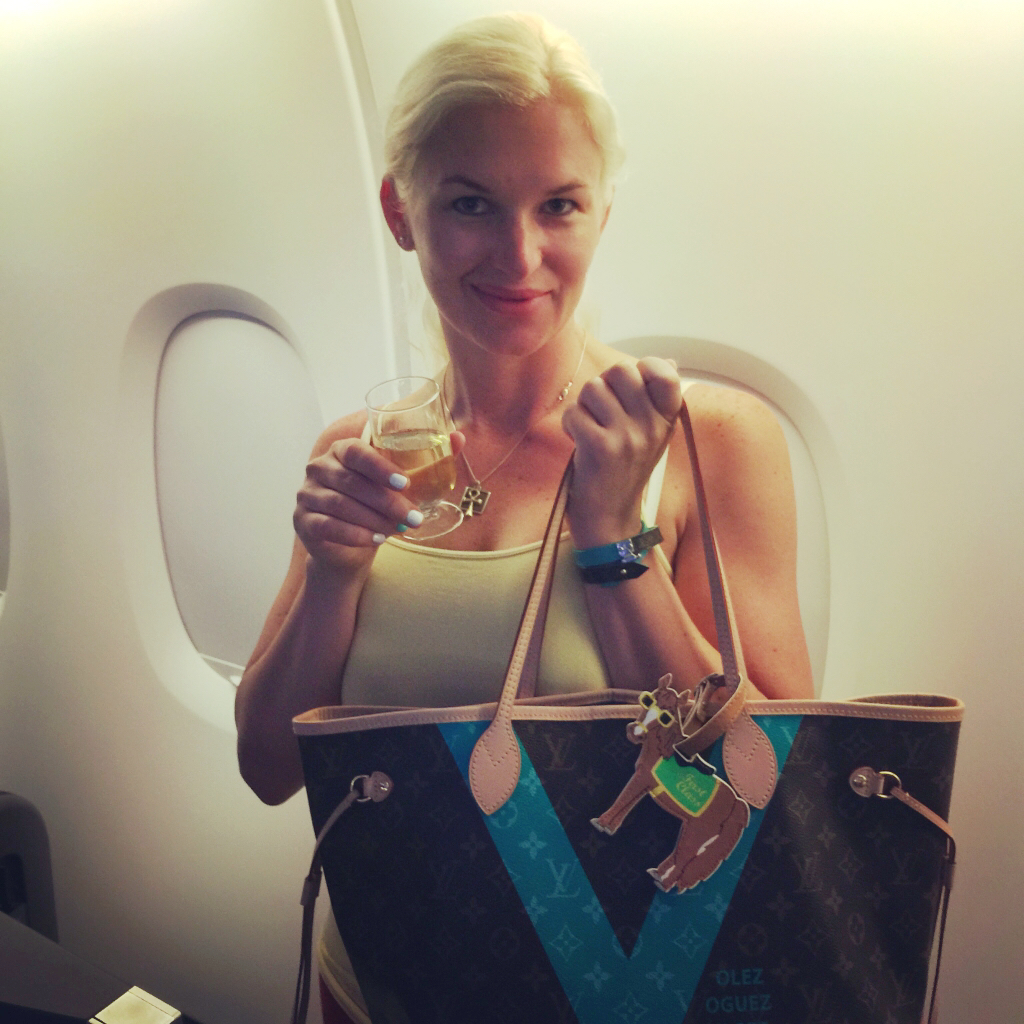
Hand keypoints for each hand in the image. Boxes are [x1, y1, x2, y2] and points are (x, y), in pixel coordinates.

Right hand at [294, 431, 464, 570]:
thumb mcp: (399, 486)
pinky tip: (376, 539)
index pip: (356, 452)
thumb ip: (428, 460)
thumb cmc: (376, 507)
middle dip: (387, 502)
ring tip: (399, 530)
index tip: (405, 483)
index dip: (379, 466)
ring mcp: (307, 494)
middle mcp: (319, 468)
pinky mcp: (302, 521)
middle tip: (414, 517)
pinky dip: (355, 534)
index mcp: (341, 451)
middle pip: (352, 482)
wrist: (349, 546)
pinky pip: (328, 526)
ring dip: (373, 519)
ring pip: (340, 505)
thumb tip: (459, 438)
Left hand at [561, 357, 681, 547]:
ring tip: (591, 429)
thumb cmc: (624, 471)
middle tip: (602, 411)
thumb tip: (669, 362)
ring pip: (592, 388)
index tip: (629, 388)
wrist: (610, 518)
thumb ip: (655, 399)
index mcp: (667, 419)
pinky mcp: (600, 448)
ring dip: (583, 406)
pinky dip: (570, 424)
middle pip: (620, 370)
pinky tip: (579, 442)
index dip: (643, 368)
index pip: (665, 373)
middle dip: (603, 385)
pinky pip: (574, 412)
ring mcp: (628, 437)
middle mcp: (652, 426)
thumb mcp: (651, 435)